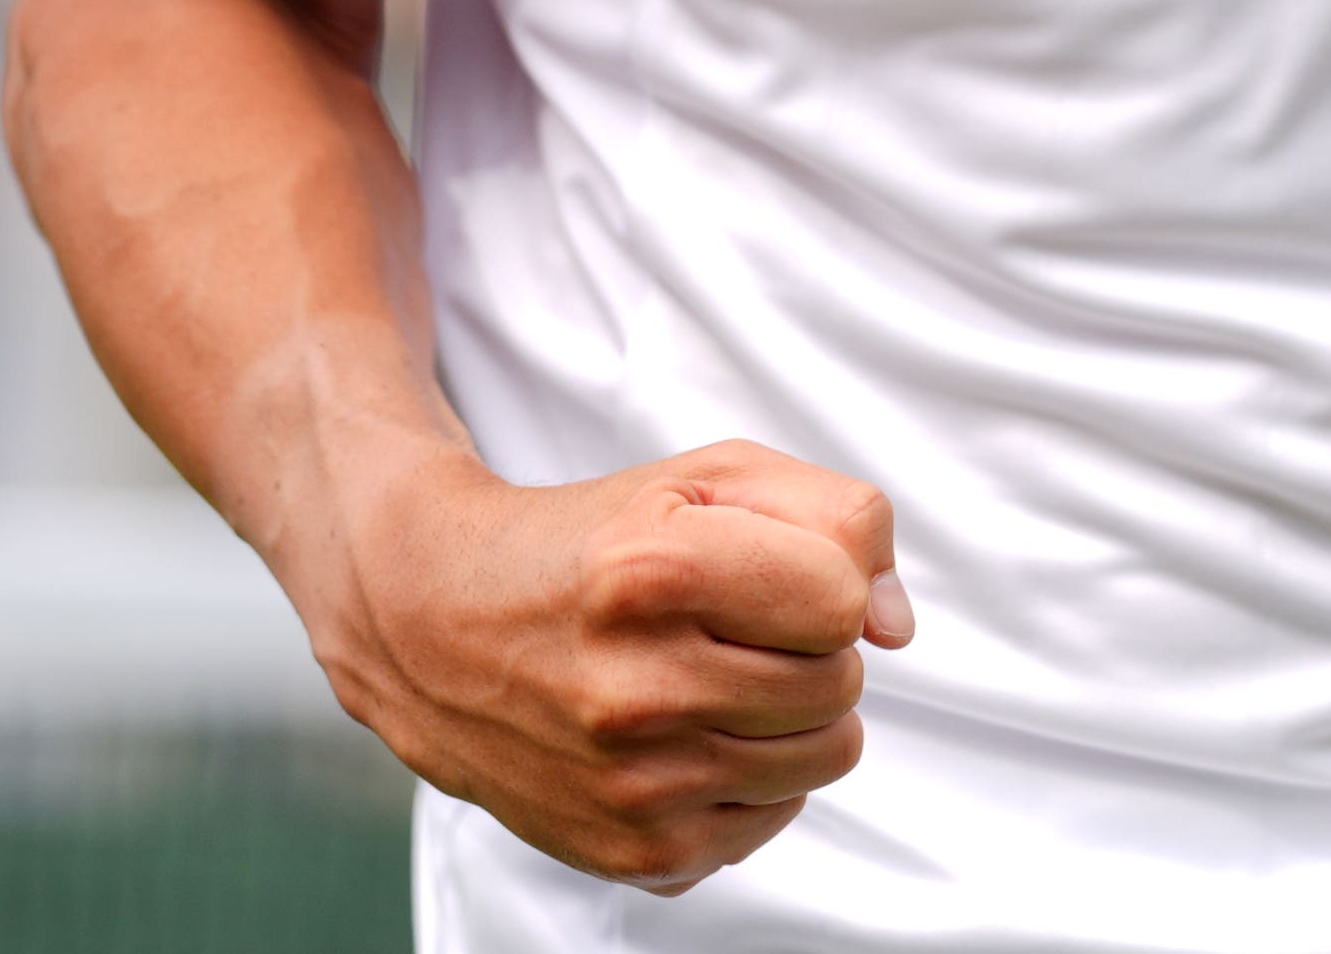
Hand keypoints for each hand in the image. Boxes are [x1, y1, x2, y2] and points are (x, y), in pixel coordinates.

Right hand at [309, 436, 911, 891]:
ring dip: (790, 713)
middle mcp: (635, 690)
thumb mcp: (710, 479)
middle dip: (805, 644)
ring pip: (826, 756)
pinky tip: (684, 734)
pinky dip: (752, 774)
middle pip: (839, 683)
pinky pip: (776, 816)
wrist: (435, 627)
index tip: (761, 570)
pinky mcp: (638, 851)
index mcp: (650, 575)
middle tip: (730, 625)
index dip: (817, 577)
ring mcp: (634, 784)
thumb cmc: (595, 542)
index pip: (839, 600)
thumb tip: (895, 628)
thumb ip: (839, 520)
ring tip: (711, 677)